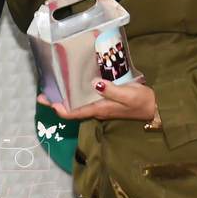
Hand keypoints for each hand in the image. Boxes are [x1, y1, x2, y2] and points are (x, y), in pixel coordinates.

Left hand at [38, 77, 156, 122]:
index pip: (75, 113)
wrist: (155, 108)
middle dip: (57, 103)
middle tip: (42, 95)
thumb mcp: (127, 95)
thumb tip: (94, 84)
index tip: (50, 103)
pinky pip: (86, 98)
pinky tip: (73, 85)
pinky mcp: (105, 100)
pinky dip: (76, 93)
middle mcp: (97, 109)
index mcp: (100, 109)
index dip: (61, 109)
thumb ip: (111, 90)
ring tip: (52, 88)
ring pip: (78, 103)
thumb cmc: (141, 101)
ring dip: (65, 97)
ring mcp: (101, 105)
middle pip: (72, 108)